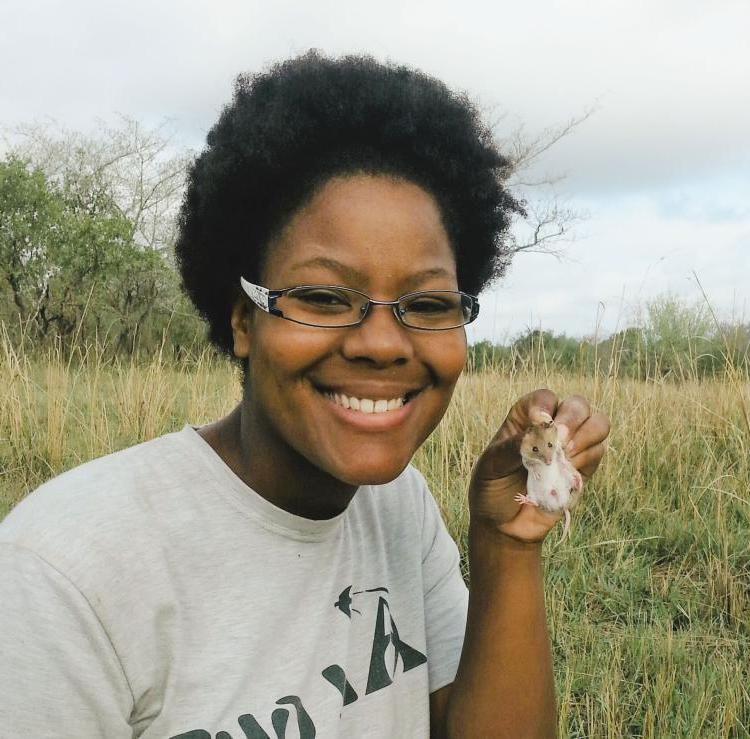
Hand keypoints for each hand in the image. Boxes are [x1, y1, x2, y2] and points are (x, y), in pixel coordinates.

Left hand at [469, 389, 609, 543]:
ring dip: (586, 437)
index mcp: (524, 418)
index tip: (539, 424)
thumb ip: (511, 449)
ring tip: (566, 456)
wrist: (503, 525)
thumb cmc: (491, 488)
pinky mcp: (583, 468)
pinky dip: (588, 458)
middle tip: (560, 441)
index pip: (544, 399)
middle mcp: (551, 427)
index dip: (545, 407)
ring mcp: (571, 447)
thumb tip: (537, 433)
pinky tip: (569, 471)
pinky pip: (599, 452)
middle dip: (572, 419)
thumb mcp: (491, 466)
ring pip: (597, 424)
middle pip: (578, 405)